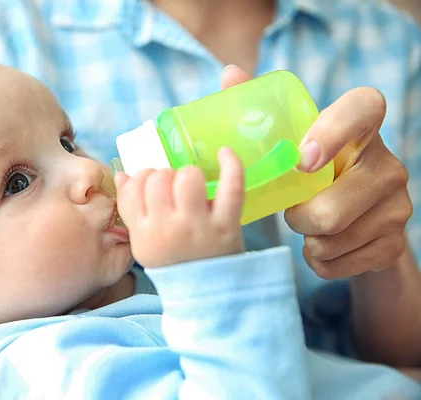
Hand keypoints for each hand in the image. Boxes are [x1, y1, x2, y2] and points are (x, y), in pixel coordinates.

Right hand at [115, 148, 244, 267]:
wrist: (207, 295)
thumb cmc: (174, 264)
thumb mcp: (144, 243)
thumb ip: (132, 209)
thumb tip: (123, 174)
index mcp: (143, 233)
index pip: (134, 188)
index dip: (142, 177)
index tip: (153, 185)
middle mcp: (167, 229)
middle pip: (159, 179)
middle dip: (166, 176)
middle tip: (174, 189)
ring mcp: (198, 226)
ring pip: (188, 177)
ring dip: (189, 174)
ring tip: (193, 186)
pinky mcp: (227, 225)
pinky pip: (231, 186)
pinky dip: (231, 165)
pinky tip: (225, 153)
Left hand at [222, 65, 411, 278]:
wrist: (357, 225)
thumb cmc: (314, 176)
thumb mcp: (293, 146)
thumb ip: (261, 112)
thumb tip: (230, 72)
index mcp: (362, 130)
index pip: (364, 107)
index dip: (332, 129)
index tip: (301, 160)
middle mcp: (389, 165)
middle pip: (332, 206)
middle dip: (298, 218)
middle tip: (292, 213)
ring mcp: (398, 206)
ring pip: (332, 237)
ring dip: (307, 240)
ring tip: (307, 229)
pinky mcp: (395, 244)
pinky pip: (341, 264)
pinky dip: (320, 262)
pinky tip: (322, 248)